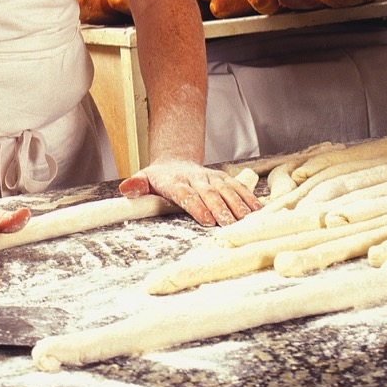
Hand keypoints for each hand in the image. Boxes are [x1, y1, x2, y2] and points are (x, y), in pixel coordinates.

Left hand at [120, 159, 260, 226]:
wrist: (175, 161)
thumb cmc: (159, 178)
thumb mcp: (144, 179)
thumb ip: (136, 186)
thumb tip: (126, 189)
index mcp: (176, 181)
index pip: (187, 194)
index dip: (197, 206)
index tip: (207, 219)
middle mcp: (197, 178)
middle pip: (210, 194)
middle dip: (222, 209)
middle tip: (232, 225)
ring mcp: (212, 178)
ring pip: (228, 190)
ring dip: (239, 205)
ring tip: (249, 220)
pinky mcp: (224, 179)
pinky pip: (238, 188)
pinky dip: (250, 198)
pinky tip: (260, 210)